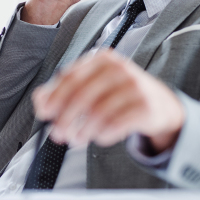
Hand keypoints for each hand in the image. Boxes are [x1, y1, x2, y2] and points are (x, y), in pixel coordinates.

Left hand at [32, 49, 184, 151]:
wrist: (160, 104)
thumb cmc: (119, 94)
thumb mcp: (93, 85)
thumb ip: (64, 90)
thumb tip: (40, 101)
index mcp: (102, 59)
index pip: (71, 77)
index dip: (54, 97)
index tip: (44, 114)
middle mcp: (119, 68)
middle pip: (82, 96)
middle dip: (66, 118)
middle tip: (58, 135)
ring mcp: (134, 86)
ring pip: (98, 113)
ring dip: (83, 131)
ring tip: (78, 139)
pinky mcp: (146, 106)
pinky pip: (116, 125)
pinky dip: (103, 135)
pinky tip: (100, 138)